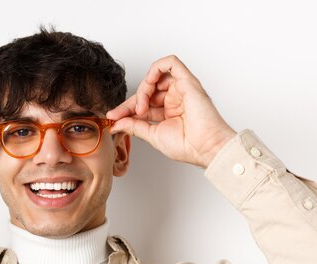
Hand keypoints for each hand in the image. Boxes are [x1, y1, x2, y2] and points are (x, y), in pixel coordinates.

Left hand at [106, 55, 236, 168]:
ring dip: (142, 90)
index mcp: (167, 112)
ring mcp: (180, 89)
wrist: (205, 147)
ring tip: (141, 108)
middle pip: (145, 89)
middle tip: (119, 115)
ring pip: (154, 76)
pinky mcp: (187, 81)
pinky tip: (148, 86)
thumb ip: (134, 126)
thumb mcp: (152, 135)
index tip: (112, 118)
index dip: (125, 109)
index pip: (142, 104)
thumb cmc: (187, 145)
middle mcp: (174, 99)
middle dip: (130, 102)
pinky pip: (170, 63)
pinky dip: (155, 69)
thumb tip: (115, 123)